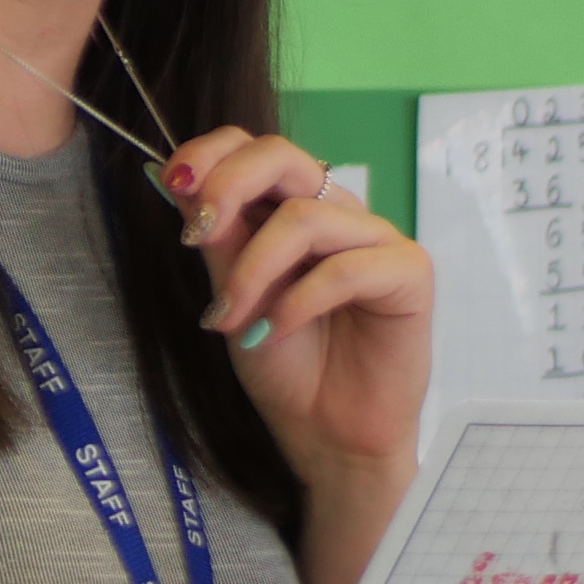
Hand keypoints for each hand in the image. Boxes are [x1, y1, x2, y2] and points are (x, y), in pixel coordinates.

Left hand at [164, 129, 429, 480]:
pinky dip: (297, 301)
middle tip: (197, 235)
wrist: (327, 434)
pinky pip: (346, 268)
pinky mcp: (410, 273)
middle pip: (283, 156)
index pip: (254, 148)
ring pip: (305, 218)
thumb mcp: (233, 296)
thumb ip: (217, 239)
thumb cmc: (285, 368)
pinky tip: (273, 333)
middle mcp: (336, 212)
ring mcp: (376, 239)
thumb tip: (177, 179)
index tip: (174, 182)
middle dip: (229, 186)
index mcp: (292, 208)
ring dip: (253, 270)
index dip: (212, 153)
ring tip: (229, 320)